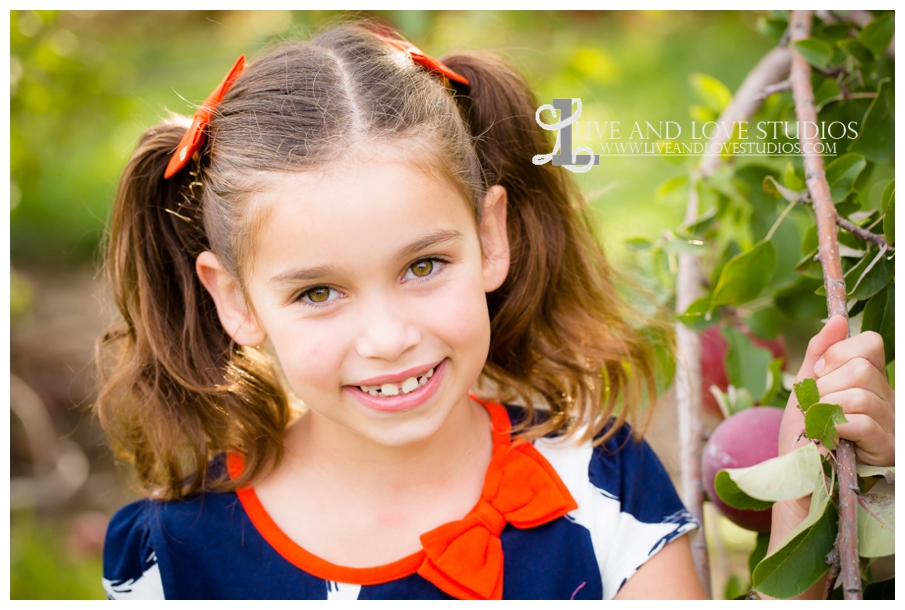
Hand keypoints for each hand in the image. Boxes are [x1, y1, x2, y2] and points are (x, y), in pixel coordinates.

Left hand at [778, 315, 894, 465]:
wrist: (797, 474)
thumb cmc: (803, 432)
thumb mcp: (806, 386)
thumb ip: (820, 352)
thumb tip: (837, 319)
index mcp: (870, 379)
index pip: (870, 343)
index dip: (838, 354)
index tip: (820, 374)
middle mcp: (888, 398)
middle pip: (861, 370)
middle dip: (825, 388)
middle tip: (817, 407)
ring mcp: (890, 424)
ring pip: (860, 396)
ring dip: (827, 410)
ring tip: (821, 425)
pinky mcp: (886, 448)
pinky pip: (862, 422)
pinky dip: (836, 428)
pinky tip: (830, 438)